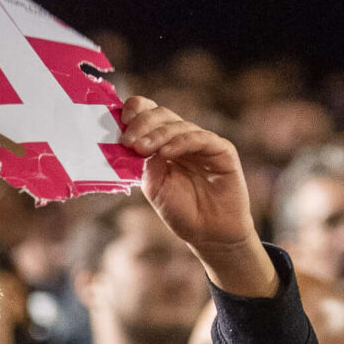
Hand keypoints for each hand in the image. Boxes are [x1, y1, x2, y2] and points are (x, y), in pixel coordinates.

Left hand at [118, 96, 274, 296]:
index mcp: (164, 142)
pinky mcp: (222, 150)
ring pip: (179, 125)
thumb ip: (145, 163)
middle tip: (128, 140)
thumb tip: (134, 142)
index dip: (136, 110)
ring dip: (157, 134)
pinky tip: (166, 152)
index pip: (150, 114)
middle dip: (142, 124)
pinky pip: (200, 138)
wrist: (209, 234)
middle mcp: (183, 138)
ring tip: (141, 149)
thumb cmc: (181, 210)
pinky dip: (180, 142)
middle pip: (162, 114)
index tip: (120, 120)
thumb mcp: (154, 186)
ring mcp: (203, 142)